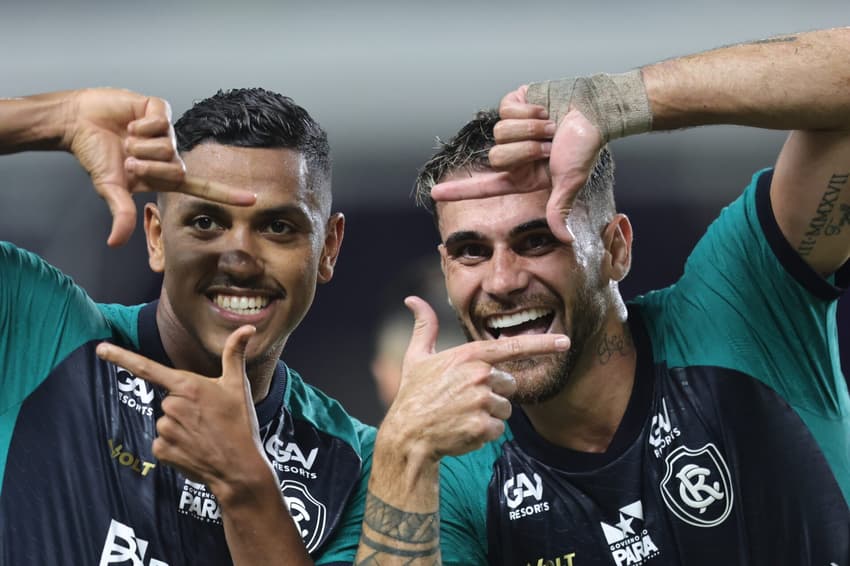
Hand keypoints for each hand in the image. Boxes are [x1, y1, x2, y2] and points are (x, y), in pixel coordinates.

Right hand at [64, 88, 255, 245]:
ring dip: (140, 144)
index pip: (202, 188)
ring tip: (126, 138)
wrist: (78, 122)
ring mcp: (167, 132)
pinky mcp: (159, 109)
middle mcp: (170, 155)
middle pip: (176, 169)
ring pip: (167, 146)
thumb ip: (121, 214)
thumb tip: (115, 243)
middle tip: (127, 158)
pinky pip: (160, 122)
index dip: (228, 194)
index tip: (253, 200)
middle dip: (146, 167)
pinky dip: (141, 124)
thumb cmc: (95, 155)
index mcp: (165, 176)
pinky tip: (130, 121)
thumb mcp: (110, 188)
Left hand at [95, 325, 269, 502]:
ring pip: (165, 421)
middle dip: (184, 407)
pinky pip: (162, 442)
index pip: (148, 368)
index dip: (121, 357)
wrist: (239, 468)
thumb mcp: (238, 386)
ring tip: (204, 435)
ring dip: (181, 427)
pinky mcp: (161, 451)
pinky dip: (175, 445)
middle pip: (168, 400)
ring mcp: (165, 430)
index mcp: (188, 386)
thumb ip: (235, 353)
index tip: (100, 349)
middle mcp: (172, 406)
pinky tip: (194, 448)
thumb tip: (248, 327)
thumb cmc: (240, 424)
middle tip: (208, 418)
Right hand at [381, 296, 569, 461]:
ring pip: (506, 408)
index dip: (543, 345)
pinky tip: (464, 429)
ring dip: (489, 414)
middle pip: (508, 384)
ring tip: (462, 414)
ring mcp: (482, 401)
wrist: (408, 435)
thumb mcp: (416, 357)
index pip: (512, 346)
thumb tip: (412, 299)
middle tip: (464, 400)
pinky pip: (499, 428)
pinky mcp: (484, 426)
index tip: (566, 342)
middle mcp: (479, 375)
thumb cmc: (413, 394)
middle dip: (493, 393)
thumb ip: (423, 327)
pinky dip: (485, 432)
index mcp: (469, 356)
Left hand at [430, 85, 602, 242]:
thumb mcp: (569, 181)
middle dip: (525, 150)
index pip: (484, 187)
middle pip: (495, 157)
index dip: (458, 191)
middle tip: (547, 146)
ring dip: (530, 129)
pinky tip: (544, 108)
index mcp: (522, 175)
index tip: (434, 195)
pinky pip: (506, 109)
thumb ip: (559, 208)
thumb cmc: (584, 146)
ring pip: (499, 133)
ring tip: (550, 127)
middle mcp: (514, 154)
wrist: (594, 109)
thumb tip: (565, 240)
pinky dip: (529, 109)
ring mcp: (512, 128)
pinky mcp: (513, 104)